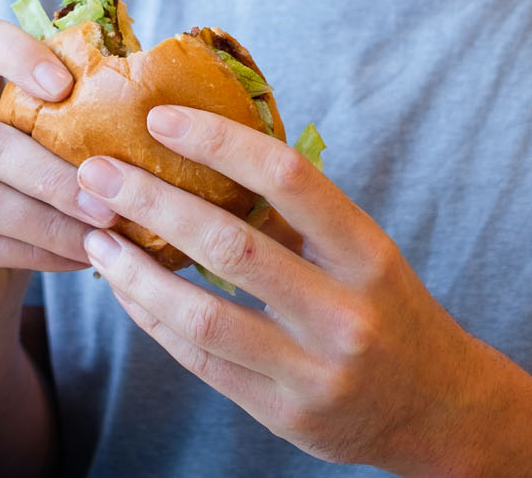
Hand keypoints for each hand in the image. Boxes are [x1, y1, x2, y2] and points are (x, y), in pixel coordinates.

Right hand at [0, 15, 110, 333]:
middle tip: (113, 200)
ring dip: (52, 221)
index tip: (67, 85)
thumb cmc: (18, 198)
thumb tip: (149, 100)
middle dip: (57, 175)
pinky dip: (33, 253)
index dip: (19, 53)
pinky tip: (77, 260)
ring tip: (102, 234)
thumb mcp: (37, 148)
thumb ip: (66, 119)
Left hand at [74, 105, 491, 471]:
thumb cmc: (388, 309)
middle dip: (153, 204)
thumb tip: (209, 150)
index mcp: (367, 253)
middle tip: (97, 173)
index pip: (289, 179)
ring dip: (136, 273)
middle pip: (232, 246)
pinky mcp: (281, 413)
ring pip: (204, 316)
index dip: (220, 142)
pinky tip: (124, 288)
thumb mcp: (363, 253)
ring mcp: (313, 370)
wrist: (436, 408)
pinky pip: (200, 361)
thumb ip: (299, 215)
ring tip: (95, 238)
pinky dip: (153, 319)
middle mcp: (343, 312)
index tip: (162, 119)